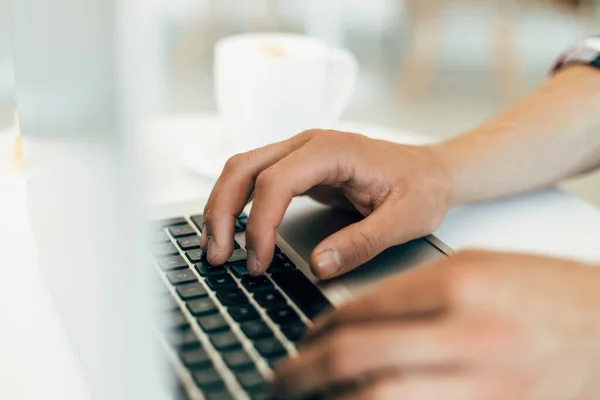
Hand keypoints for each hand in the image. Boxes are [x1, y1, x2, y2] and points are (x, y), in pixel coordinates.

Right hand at [200, 129, 451, 278]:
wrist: (431, 172)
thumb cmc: (421, 189)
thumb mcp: (403, 220)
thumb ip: (361, 243)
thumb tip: (318, 265)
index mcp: (333, 151)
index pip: (276, 180)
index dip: (261, 223)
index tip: (259, 261)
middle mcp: (309, 145)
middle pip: (244, 167)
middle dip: (223, 212)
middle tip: (218, 255)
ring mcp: (301, 153)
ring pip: (242, 170)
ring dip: (223, 206)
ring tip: (216, 246)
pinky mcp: (299, 168)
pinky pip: (255, 180)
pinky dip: (238, 204)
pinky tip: (233, 230)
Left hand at [273, 250, 599, 398]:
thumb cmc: (548, 294)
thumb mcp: (481, 270)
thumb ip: (416, 291)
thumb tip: (355, 318)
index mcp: (462, 285)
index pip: (363, 309)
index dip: (320, 328)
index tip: (304, 340)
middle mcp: (469, 334)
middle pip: (356, 356)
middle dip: (304, 370)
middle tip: (281, 377)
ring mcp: (483, 383)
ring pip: (377, 399)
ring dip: (330, 399)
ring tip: (306, 398)